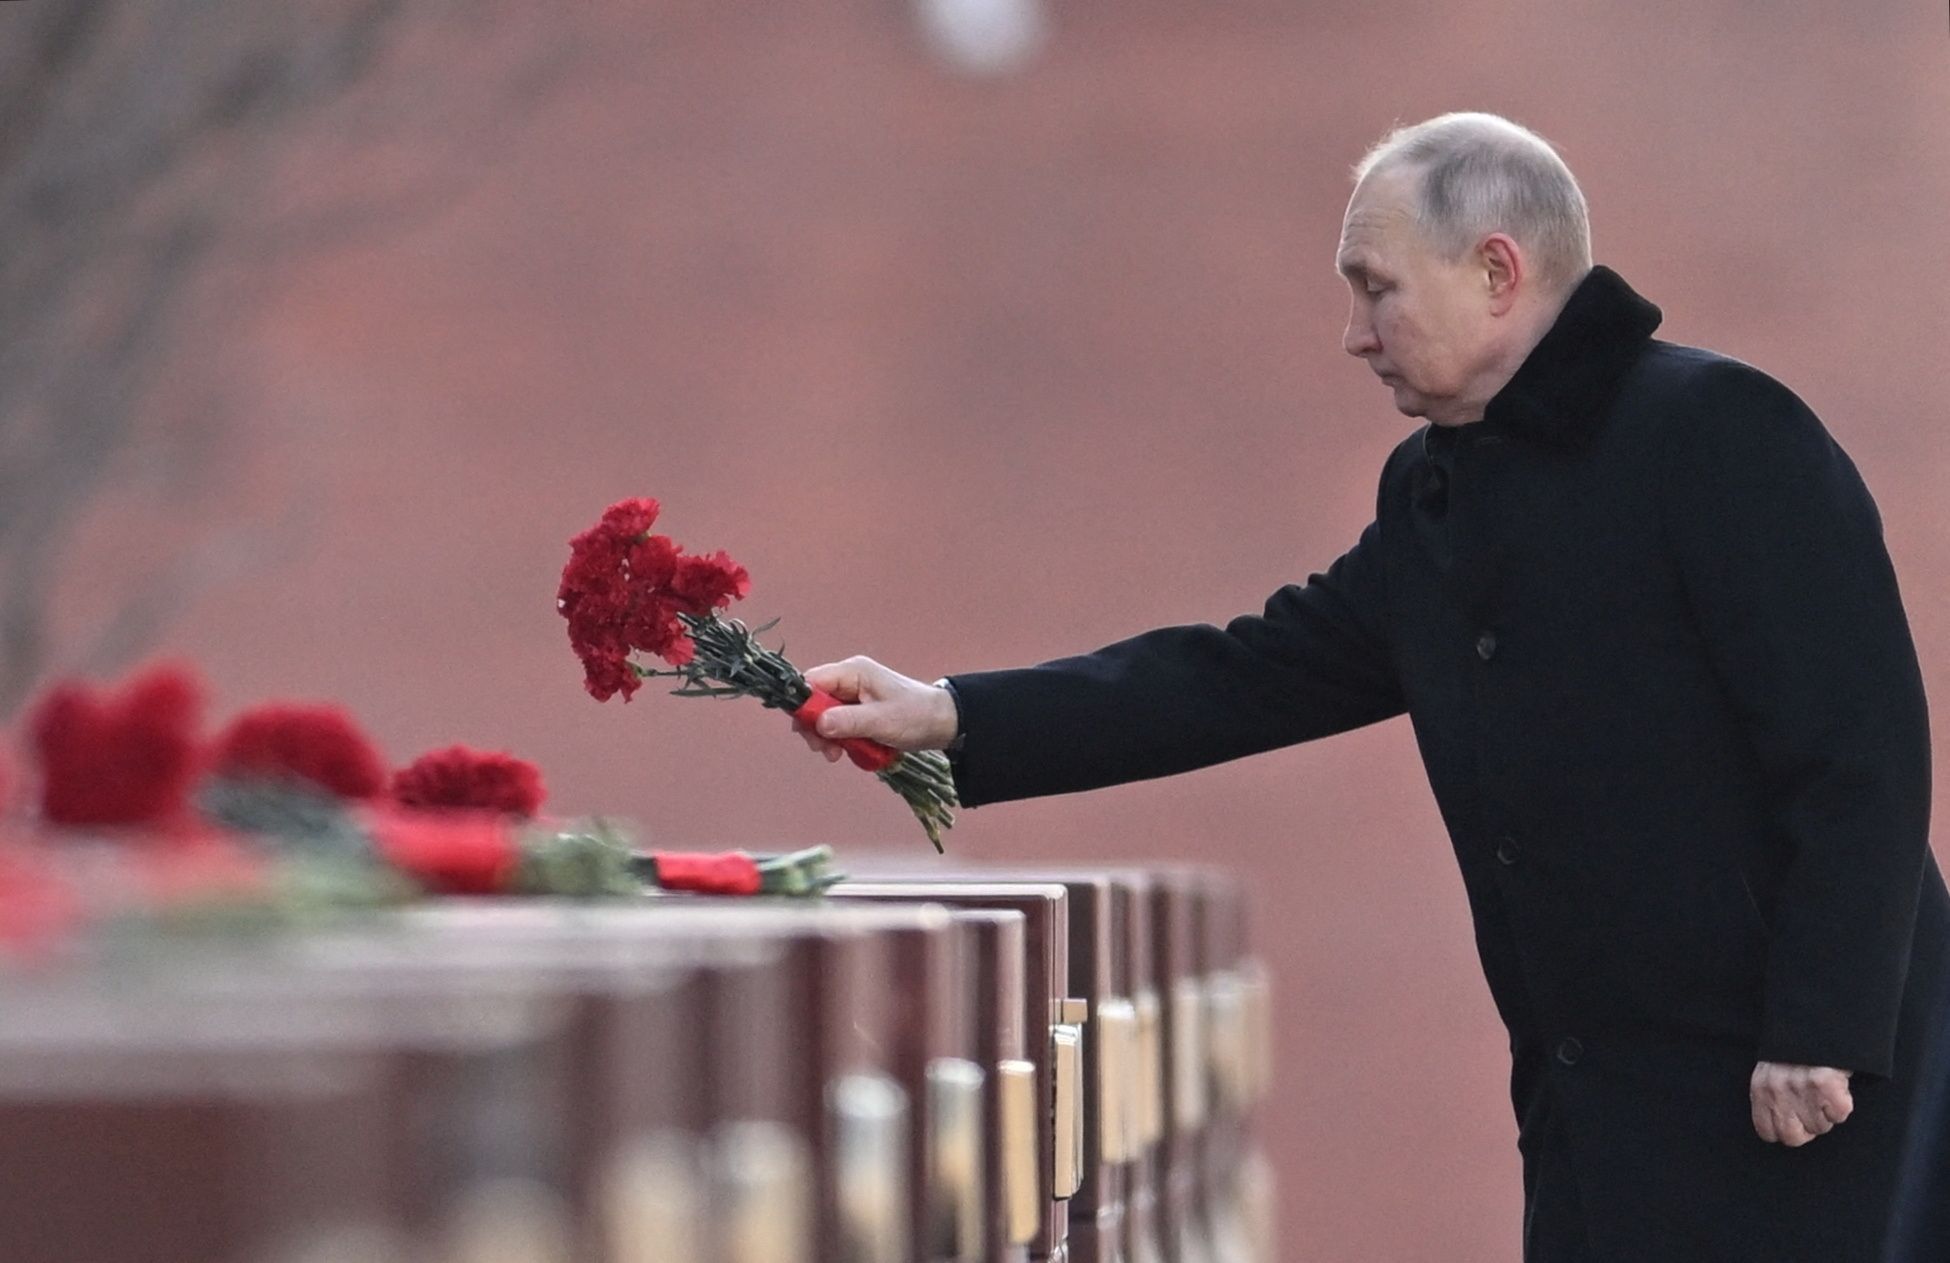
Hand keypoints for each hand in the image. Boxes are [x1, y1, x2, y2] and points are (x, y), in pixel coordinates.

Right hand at [797, 656, 958, 761]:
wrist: (943, 723)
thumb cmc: (916, 716)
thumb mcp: (882, 721)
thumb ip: (849, 722)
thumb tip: (818, 724)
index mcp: (853, 672)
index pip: (811, 682)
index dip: (803, 706)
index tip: (806, 731)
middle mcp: (849, 680)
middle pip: (814, 702)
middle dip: (815, 728)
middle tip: (826, 751)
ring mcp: (853, 696)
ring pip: (824, 717)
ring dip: (828, 738)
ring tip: (838, 755)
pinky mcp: (858, 712)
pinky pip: (838, 725)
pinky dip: (841, 740)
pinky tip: (850, 752)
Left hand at [1750, 1060, 1852, 1146]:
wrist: (1817, 1022)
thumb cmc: (1797, 1050)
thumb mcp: (1773, 1071)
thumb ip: (1774, 1097)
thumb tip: (1783, 1128)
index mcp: (1761, 1088)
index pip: (1767, 1131)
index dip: (1786, 1131)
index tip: (1798, 1122)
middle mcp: (1777, 1091)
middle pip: (1792, 1137)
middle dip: (1808, 1128)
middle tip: (1816, 1109)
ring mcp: (1800, 1088)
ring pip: (1820, 1126)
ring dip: (1827, 1113)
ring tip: (1824, 1089)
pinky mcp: (1825, 1085)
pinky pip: (1840, 1114)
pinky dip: (1844, 1103)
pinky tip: (1838, 1086)